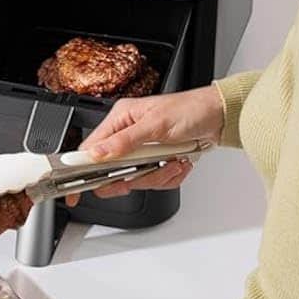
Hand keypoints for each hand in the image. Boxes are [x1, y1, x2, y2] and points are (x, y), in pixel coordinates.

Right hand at [69, 85, 225, 201]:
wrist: (219, 116)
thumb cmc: (190, 109)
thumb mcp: (155, 125)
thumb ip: (124, 142)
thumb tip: (97, 153)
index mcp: (120, 119)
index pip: (91, 149)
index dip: (84, 170)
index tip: (79, 189)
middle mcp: (128, 135)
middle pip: (115, 170)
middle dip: (136, 175)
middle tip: (149, 170)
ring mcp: (142, 149)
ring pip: (137, 178)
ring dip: (159, 174)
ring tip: (174, 160)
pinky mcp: (157, 160)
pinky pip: (155, 180)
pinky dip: (169, 175)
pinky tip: (179, 161)